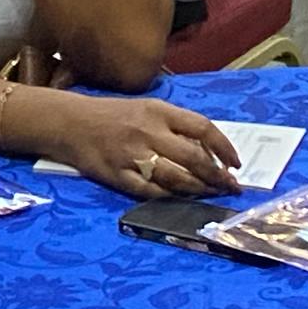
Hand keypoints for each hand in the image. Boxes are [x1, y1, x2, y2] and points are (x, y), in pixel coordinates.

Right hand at [48, 93, 242, 196]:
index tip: (236, 163)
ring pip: (175, 178)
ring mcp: (133, 155)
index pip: (202, 127)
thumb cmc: (115, 115)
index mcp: (159, 111)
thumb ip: (176, 126)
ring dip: (198, 190)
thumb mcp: (148, 109)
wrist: (71, 123)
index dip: (224, 147)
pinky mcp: (118, 176)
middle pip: (193, 158)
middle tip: (230, 187)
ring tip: (212, 194)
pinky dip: (170, 197)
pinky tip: (182, 199)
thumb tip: (209, 150)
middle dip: (217, 176)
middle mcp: (148, 132)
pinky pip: (151, 192)